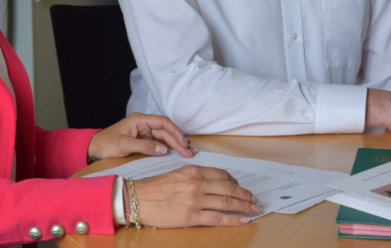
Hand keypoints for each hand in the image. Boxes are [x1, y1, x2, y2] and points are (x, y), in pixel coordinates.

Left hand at [87, 113, 194, 161]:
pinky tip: (177, 153)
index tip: (184, 143)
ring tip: (188, 154)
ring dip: (176, 145)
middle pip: (166, 131)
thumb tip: (163, 150)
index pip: (163, 122)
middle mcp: (144, 124)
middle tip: (190, 153)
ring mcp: (144, 132)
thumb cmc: (106, 144)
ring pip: (164, 138)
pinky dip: (169, 148)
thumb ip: (144, 146)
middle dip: (179, 141)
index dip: (175, 132)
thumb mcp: (124, 145)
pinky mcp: (143, 141)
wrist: (94, 149)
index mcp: (140, 120)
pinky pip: (159, 143)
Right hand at [132, 165, 258, 227]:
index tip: (242, 188)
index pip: (222, 175)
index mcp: (193, 170)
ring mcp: (195, 200)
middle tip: (254, 200)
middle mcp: (196, 183)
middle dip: (245, 195)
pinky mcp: (191, 216)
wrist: (136, 199)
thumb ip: (194, 177)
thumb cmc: (153, 188)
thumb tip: (212, 185)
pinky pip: (218, 218)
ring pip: (227, 202)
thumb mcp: (176, 174)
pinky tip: (242, 220)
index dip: (236, 183)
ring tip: (253, 209)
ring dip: (243, 206)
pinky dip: (233, 219)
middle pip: (229, 189)